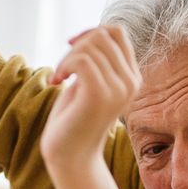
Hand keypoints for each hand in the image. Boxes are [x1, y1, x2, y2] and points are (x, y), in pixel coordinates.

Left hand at [43, 24, 139, 175]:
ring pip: (90, 47)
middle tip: (62, 69)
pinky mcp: (100, 95)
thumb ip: (96, 60)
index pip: (117, 31)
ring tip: (59, 77)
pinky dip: (63, 66)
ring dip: (66, 58)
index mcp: (131, 78)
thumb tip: (91, 33)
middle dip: (76, 46)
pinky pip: (82, 61)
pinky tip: (56, 82)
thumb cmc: (74, 119)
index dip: (91, 31)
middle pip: (103, 35)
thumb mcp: (89, 83)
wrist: (71, 157)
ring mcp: (118, 89)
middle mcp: (130, 82)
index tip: (72, 49)